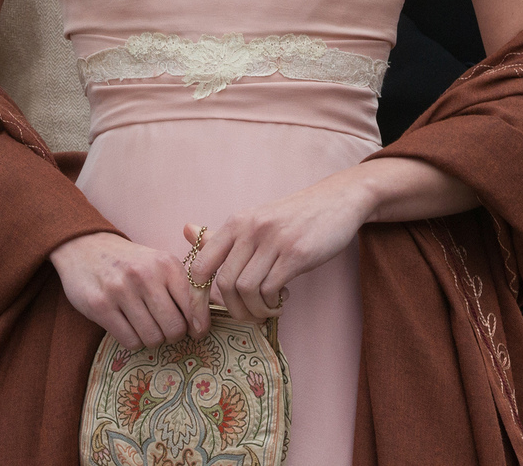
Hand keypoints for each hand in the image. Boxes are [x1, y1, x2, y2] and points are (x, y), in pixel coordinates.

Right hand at [49, 232, 205, 348]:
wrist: (85, 247)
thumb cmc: (131, 262)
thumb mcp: (160, 263)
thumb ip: (183, 287)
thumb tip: (203, 324)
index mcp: (166, 264)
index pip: (194, 306)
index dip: (197, 324)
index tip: (195, 331)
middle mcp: (145, 275)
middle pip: (174, 328)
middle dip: (174, 335)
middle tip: (167, 330)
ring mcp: (120, 291)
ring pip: (152, 338)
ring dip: (153, 339)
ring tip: (147, 326)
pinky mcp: (100, 306)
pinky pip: (130, 341)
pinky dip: (134, 340)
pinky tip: (130, 327)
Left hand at [191, 170, 376, 321]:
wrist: (336, 200)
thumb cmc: (293, 217)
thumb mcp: (255, 220)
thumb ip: (223, 234)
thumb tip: (186, 231)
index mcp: (236, 222)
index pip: (200, 265)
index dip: (196, 298)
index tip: (202, 320)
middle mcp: (251, 229)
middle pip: (224, 283)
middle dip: (233, 310)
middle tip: (247, 316)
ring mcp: (273, 240)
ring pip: (247, 289)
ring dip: (255, 310)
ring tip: (267, 308)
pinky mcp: (296, 253)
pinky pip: (271, 289)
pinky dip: (271, 304)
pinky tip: (280, 300)